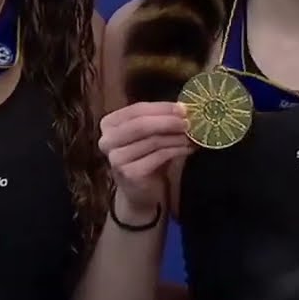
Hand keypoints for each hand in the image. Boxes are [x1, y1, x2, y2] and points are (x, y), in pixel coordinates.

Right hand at [98, 102, 193, 217]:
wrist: (139, 191)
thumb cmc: (145, 157)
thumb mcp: (149, 134)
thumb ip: (159, 119)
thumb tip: (183, 107)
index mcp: (109, 124)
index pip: (136, 110)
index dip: (161, 108)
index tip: (183, 108)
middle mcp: (107, 140)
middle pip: (141, 124)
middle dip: (168, 121)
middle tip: (188, 121)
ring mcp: (117, 158)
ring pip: (152, 140)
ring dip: (176, 137)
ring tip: (191, 136)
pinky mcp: (129, 173)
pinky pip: (158, 156)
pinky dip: (176, 150)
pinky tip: (188, 149)